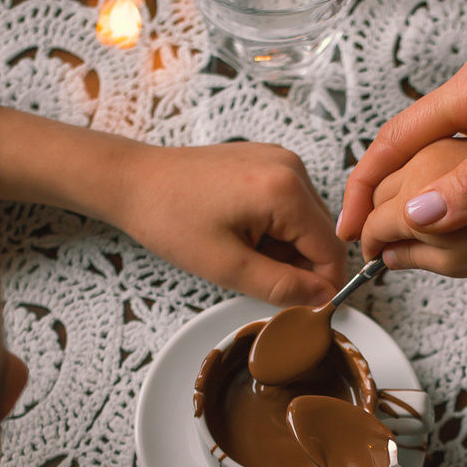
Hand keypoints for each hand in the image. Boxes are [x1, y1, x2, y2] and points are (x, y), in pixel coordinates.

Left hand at [105, 141, 348, 304]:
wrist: (134, 181)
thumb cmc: (169, 219)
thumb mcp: (227, 267)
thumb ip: (282, 287)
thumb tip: (323, 298)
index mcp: (285, 190)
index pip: (331, 250)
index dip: (323, 286)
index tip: (303, 308)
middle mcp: (290, 166)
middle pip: (321, 235)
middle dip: (297, 264)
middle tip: (253, 273)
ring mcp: (279, 159)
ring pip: (306, 222)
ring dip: (284, 247)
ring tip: (240, 250)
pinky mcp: (267, 160)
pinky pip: (289, 204)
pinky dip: (273, 227)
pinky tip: (240, 230)